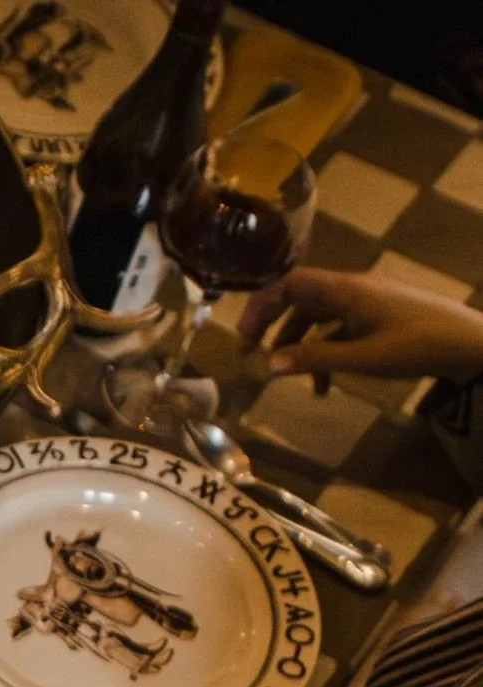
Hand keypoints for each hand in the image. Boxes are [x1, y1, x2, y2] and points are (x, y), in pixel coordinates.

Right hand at [237, 266, 482, 390]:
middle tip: (250, 354)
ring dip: (298, 345)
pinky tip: (325, 386)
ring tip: (287, 377)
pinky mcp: (377, 317)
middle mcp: (351, 290)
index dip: (259, 306)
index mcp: (345, 290)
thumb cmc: (418, 345)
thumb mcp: (363, 358)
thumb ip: (314, 359)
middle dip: (271, 326)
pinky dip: (325, 352)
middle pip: (298, 299)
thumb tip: (268, 366)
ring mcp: (366, 303)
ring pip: (317, 317)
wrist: (470, 343)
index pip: (288, 284)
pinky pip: (338, 330)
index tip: (244, 338)